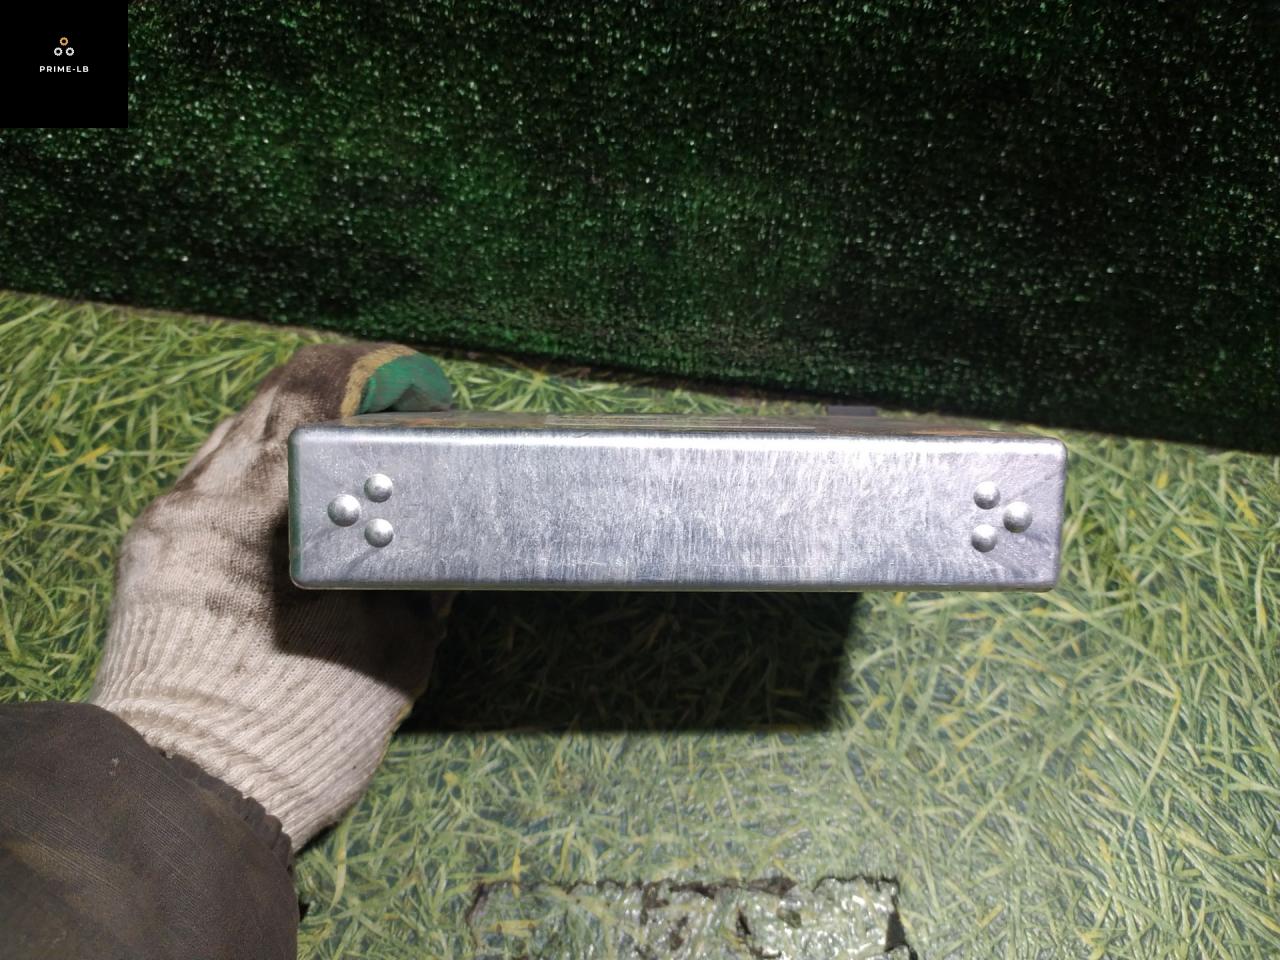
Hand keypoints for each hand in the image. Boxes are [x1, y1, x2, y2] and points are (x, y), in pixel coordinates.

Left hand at [90, 343, 452, 849]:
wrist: (193, 787)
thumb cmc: (301, 726)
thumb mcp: (398, 651)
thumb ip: (421, 582)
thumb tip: (437, 547)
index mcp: (282, 509)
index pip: (321, 391)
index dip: (375, 371)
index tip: (413, 386)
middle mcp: (217, 495)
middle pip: (274, 394)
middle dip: (337, 385)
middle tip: (385, 404)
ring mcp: (175, 517)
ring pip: (236, 428)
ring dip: (292, 423)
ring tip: (341, 451)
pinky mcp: (150, 546)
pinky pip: (208, 474)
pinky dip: (255, 466)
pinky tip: (291, 500)